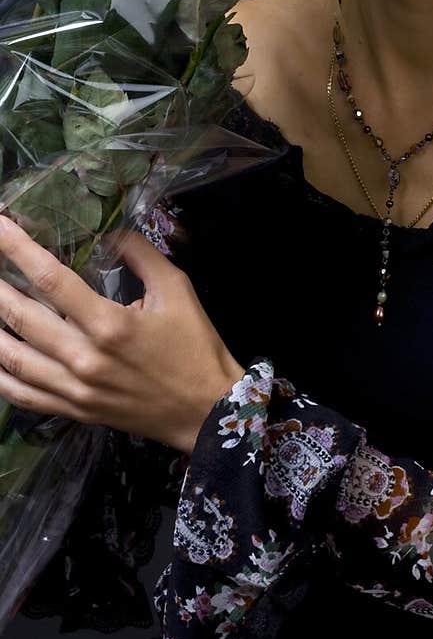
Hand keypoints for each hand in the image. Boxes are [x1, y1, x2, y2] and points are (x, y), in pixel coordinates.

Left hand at [0, 214, 245, 455]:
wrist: (206, 411)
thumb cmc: (195, 346)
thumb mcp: (177, 290)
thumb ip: (142, 256)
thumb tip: (112, 232)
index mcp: (110, 324)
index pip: (51, 279)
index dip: (19, 249)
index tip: (0, 227)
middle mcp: (85, 358)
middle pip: (22, 317)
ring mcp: (75, 389)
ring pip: (13, 358)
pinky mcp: (74, 410)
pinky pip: (22, 395)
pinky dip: (0, 376)